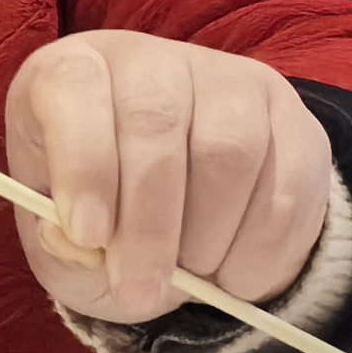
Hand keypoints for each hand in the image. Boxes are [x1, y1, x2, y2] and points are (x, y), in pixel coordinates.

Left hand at [5, 32, 330, 326]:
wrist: (180, 226)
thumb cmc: (103, 223)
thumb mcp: (66, 245)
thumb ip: (62, 249)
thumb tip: (75, 242)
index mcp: (72, 73)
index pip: (72, 87)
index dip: (82, 161)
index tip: (89, 236)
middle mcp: (148, 60)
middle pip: (156, 120)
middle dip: (148, 224)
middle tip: (141, 292)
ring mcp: (226, 78)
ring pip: (230, 149)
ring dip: (209, 237)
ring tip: (192, 280)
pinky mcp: (288, 115)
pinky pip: (288, 181)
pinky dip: (262, 249)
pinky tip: (235, 276)